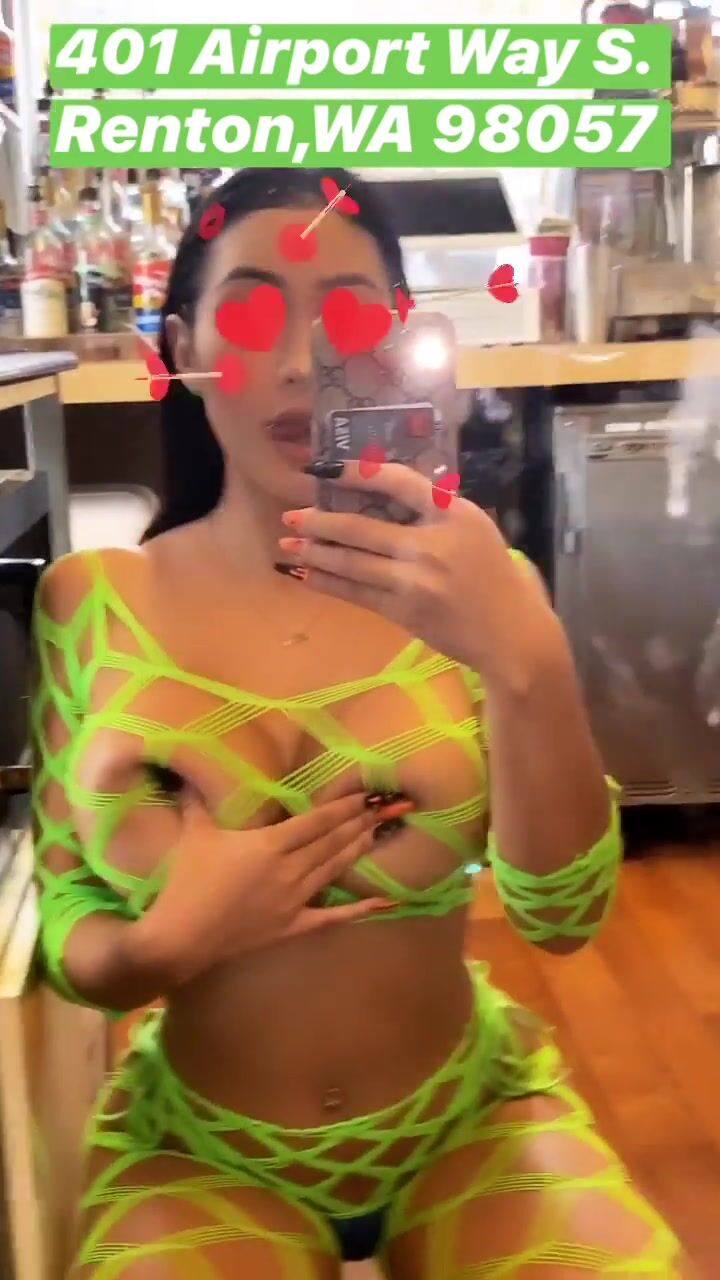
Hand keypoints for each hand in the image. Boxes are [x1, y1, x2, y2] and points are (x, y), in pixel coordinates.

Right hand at [131, 789, 407, 986]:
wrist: (181, 938)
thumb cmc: (188, 883)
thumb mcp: (194, 834)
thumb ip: (195, 801)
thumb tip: (184, 774)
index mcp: (270, 844)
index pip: (316, 821)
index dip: (343, 807)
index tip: (366, 795)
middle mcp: (290, 869)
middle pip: (332, 842)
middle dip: (360, 824)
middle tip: (387, 809)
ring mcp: (295, 900)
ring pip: (334, 869)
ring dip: (358, 850)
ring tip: (381, 834)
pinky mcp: (293, 925)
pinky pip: (332, 916)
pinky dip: (359, 909)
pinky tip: (385, 902)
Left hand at [279, 461, 559, 680]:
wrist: (512, 635)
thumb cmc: (496, 579)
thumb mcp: (476, 530)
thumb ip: (437, 513)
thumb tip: (385, 498)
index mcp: (453, 513)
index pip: (396, 481)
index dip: (355, 472)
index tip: (324, 468)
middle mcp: (430, 542)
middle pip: (361, 526)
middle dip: (319, 520)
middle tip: (290, 516)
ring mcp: (414, 578)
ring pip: (351, 561)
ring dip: (314, 553)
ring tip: (286, 546)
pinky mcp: (404, 610)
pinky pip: (356, 592)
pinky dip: (327, 583)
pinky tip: (306, 576)